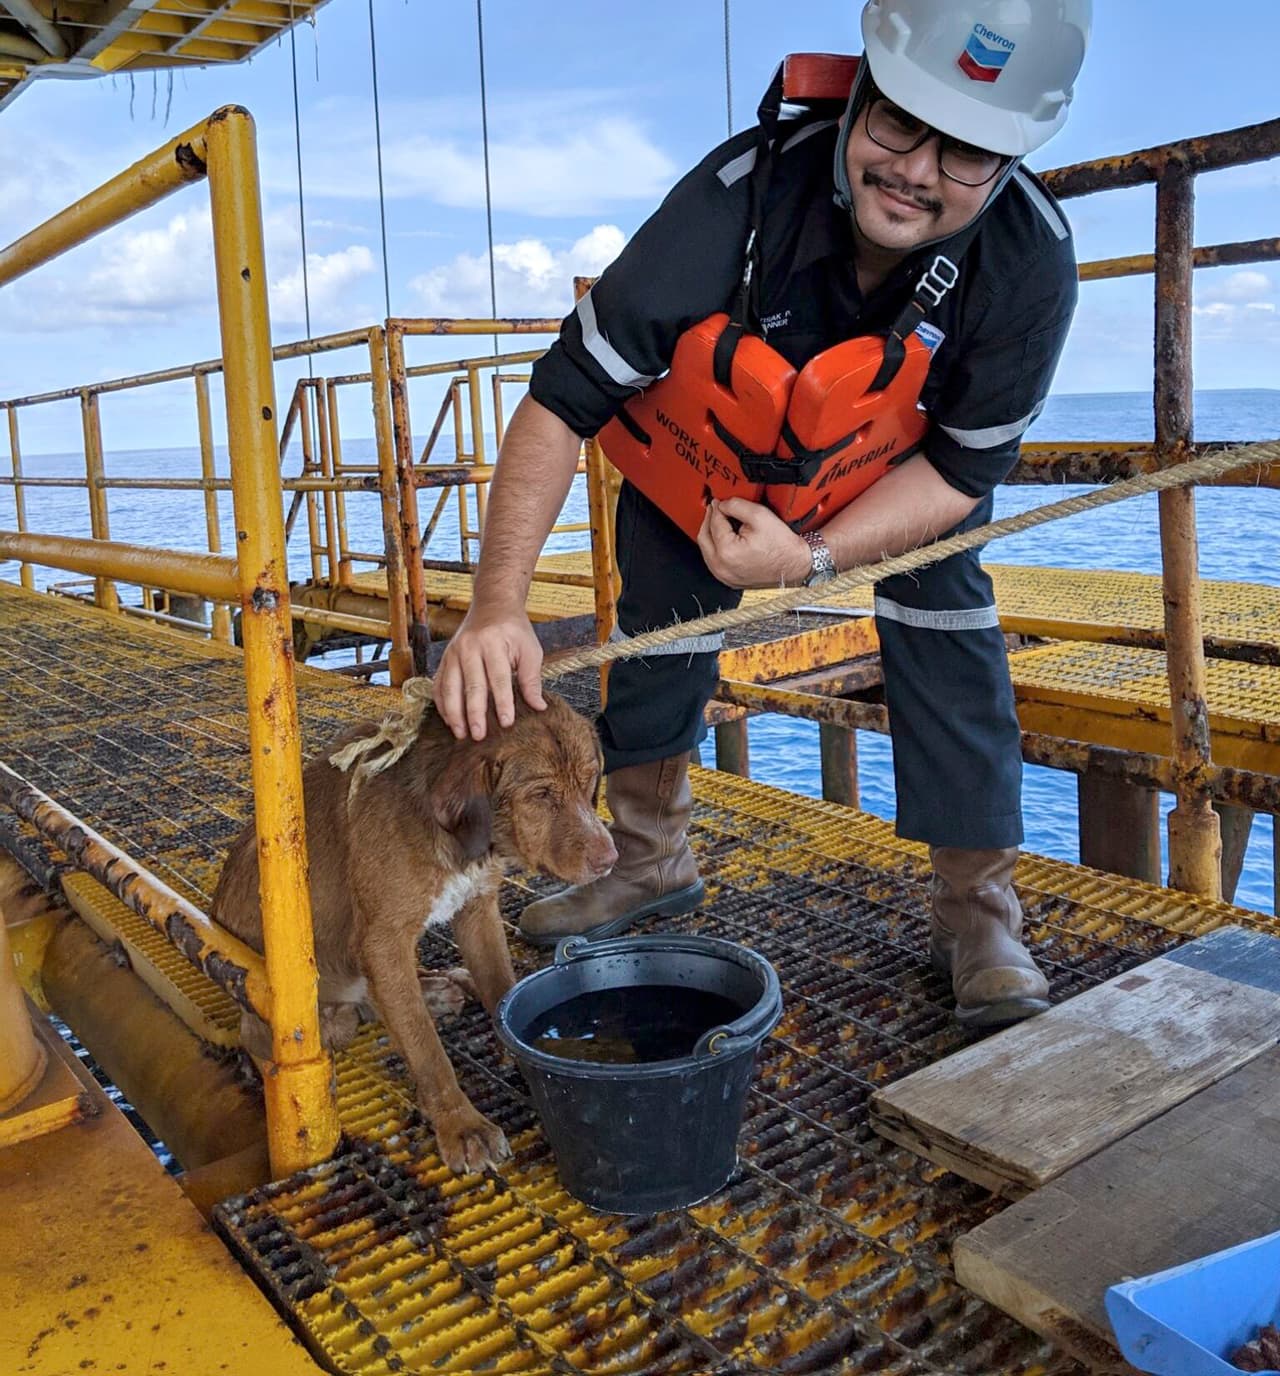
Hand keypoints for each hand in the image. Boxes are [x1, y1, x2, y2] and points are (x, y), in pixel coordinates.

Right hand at [434, 606, 545, 740]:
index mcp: (494, 643)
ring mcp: (453, 652)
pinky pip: (439, 684)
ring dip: (454, 713)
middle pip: (471, 685)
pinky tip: (450, 721)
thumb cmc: (514, 630)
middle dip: (474, 713)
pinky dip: (442, 704)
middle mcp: (469, 647)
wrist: (492, 605)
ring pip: (450, 687)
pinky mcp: (445, 658)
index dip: (503, 702)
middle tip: (479, 736)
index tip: (507, 723)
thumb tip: (539, 707)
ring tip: (461, 734)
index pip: (499, 678)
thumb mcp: (530, 649)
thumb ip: (532, 679)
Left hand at [696, 497, 812, 588]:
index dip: (717, 508)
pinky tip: (724, 538)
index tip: (719, 501)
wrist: (796, 565)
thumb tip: (722, 504)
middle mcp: (722, 567)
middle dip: (709, 520)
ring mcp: (724, 577)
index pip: (714, 523)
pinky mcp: (729, 581)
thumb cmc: (783, 547)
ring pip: (707, 550)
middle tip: (715, 509)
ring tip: (720, 521)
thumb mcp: (760, 516)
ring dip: (711, 534)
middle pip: (704, 537)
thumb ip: (736, 505)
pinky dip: (716, 548)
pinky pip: (714, 561)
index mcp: (727, 552)